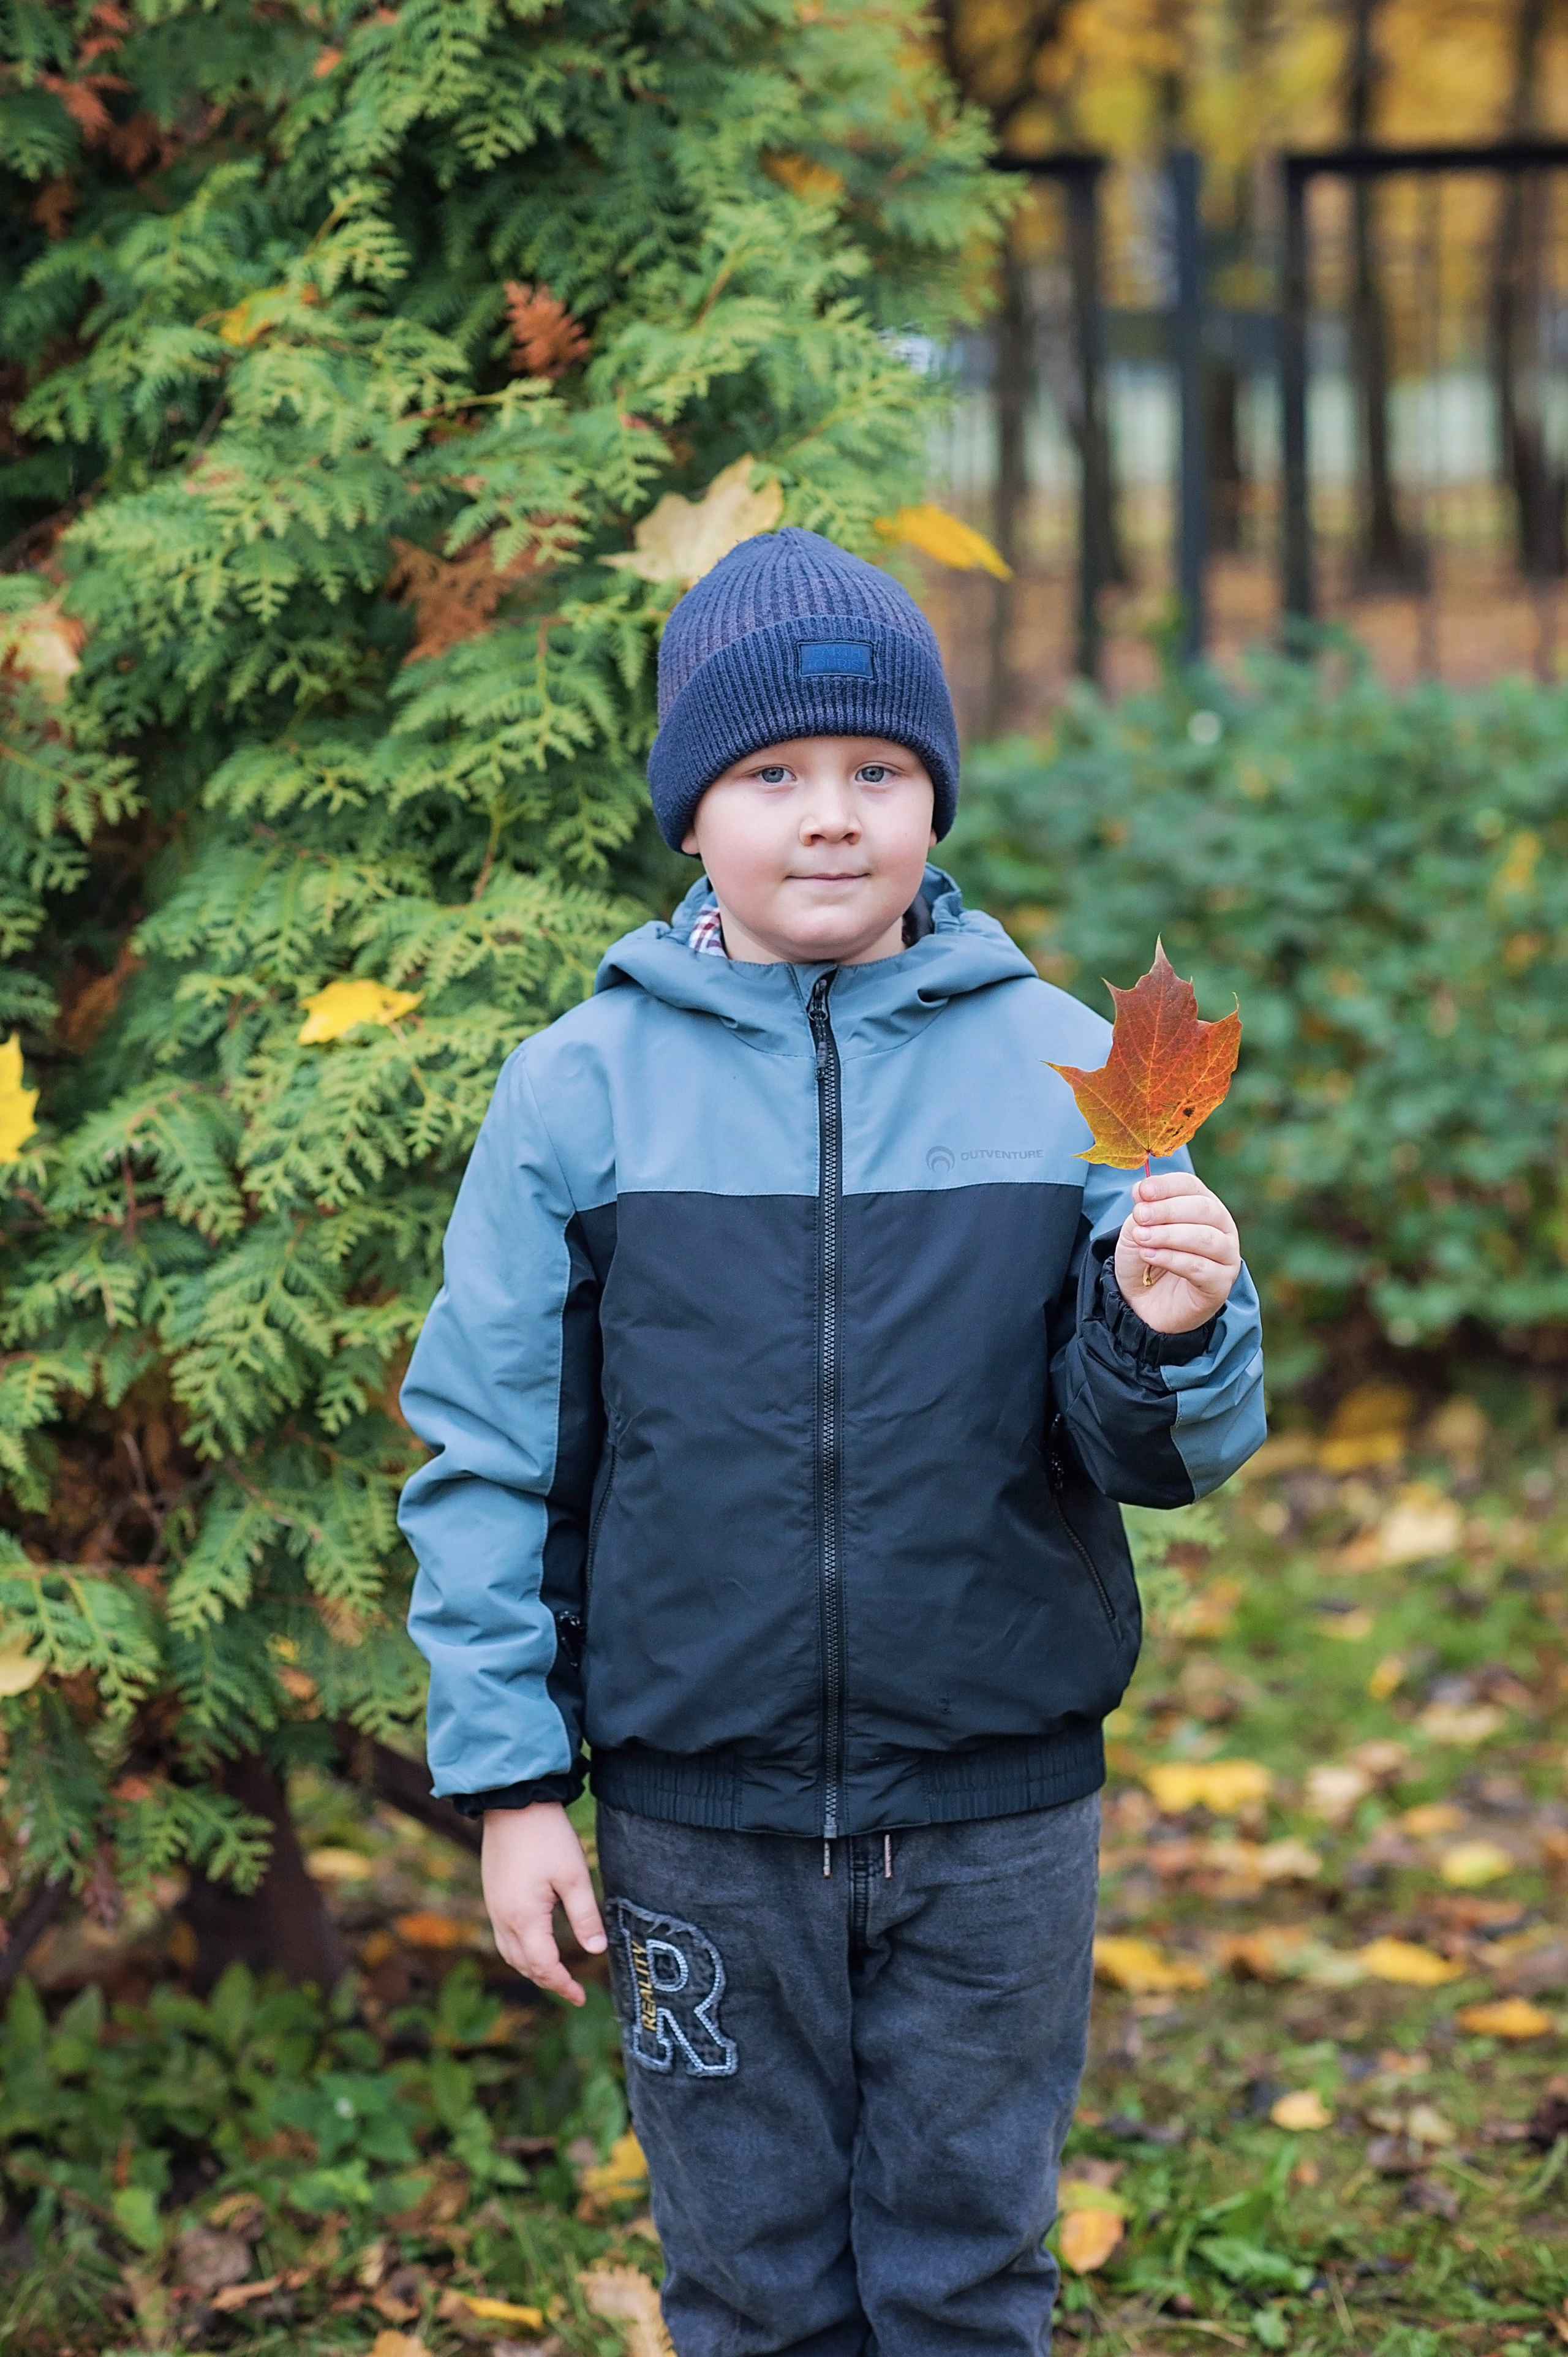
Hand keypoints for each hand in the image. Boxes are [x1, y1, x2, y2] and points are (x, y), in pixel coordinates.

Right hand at [481, 1801, 606, 2005]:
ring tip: (555, 1973)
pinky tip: (535, 1944)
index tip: (582, 1996)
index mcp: (524, 1919)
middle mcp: (504, 1918)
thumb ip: (585, 1917)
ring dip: (532, 1968)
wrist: (513, 1803)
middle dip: (548, 1981)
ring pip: (510, 1953)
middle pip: (524, 1965)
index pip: (544, 1966)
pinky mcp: (493, 1894)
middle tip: (572, 1990)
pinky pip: (504, 1936)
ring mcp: (494, 1907)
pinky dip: (520, 1950)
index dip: (563, 1985)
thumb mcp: (574, 1876)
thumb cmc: (547, 1837)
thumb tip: (596, 1951)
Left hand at [1114, 1170, 1240, 1335]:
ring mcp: (1225, 1256)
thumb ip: (1142, 1211)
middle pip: (1204, 1209)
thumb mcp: (1135, 1231)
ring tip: (1143, 1239)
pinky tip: (1150, 1256)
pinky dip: (1173, 1259)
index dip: (1167, 1186)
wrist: (1143, 1304)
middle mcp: (1221, 1227)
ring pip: (1206, 1238)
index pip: (1191, 1186)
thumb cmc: (1145, 1260)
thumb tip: (1143, 1190)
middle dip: (1168, 1210)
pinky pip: (1201, 1267)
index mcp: (1202, 1206)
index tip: (1142, 1192)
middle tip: (1140, 1216)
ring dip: (1170, 1235)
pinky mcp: (1220, 1284)